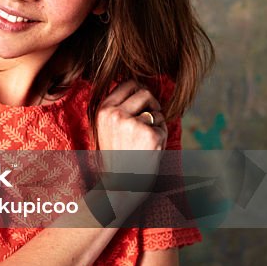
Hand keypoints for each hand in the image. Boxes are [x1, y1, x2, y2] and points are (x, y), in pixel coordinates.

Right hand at [94, 80, 167, 213]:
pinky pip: (163, 125)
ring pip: (156, 109)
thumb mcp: (106, 127)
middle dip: (152, 103)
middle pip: (144, 92)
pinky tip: (151, 148)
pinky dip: (162, 135)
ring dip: (157, 121)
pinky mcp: (151, 134)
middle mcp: (116, 114)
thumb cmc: (117, 154)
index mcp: (103, 110)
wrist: (121, 182)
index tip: (142, 102)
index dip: (138, 90)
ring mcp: (133, 124)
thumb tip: (138, 87)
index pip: (127, 83)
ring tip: (146, 137)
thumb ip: (117, 107)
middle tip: (150, 118)